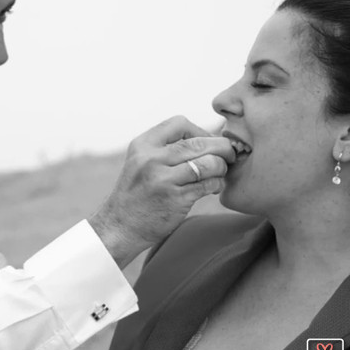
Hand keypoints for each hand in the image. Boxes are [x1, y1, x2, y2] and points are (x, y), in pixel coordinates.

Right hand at [89, 116, 234, 267]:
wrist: (120, 226)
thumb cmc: (136, 194)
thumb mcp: (140, 162)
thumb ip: (165, 148)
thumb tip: (207, 138)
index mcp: (143, 145)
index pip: (179, 123)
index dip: (199, 130)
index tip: (206, 142)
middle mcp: (151, 159)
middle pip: (199, 143)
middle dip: (221, 147)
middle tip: (228, 155)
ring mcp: (163, 179)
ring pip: (209, 163)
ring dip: (222, 167)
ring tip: (219, 173)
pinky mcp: (176, 198)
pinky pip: (209, 184)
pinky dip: (217, 184)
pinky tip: (212, 188)